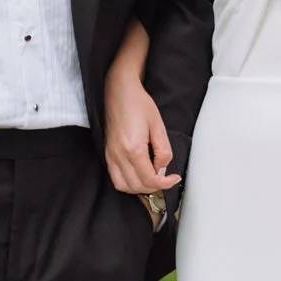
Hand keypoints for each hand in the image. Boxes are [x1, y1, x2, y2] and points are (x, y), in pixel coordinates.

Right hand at [102, 75, 178, 196]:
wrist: (119, 91)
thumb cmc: (138, 103)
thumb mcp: (158, 125)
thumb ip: (163, 151)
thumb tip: (162, 169)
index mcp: (133, 148)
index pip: (149, 179)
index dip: (165, 184)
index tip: (173, 179)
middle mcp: (119, 155)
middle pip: (137, 186)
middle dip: (154, 187)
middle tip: (165, 179)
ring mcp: (111, 155)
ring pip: (123, 186)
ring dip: (139, 188)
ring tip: (152, 179)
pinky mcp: (107, 153)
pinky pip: (115, 178)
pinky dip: (128, 183)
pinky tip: (138, 175)